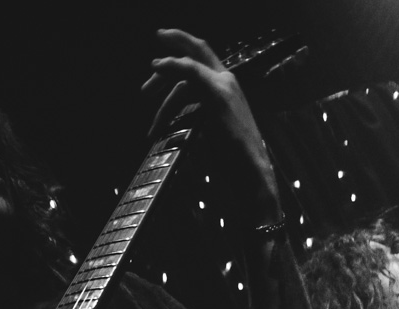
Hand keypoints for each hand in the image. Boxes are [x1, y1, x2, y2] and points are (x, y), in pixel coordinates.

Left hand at [143, 28, 279, 218]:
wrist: (252, 176)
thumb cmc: (234, 163)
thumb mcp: (214, 132)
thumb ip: (199, 115)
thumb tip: (178, 114)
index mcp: (228, 89)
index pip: (203, 60)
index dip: (183, 52)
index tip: (162, 58)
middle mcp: (228, 81)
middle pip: (198, 50)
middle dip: (175, 41)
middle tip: (155, 49)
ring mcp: (224, 86)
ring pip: (186, 69)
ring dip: (162, 81)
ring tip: (145, 93)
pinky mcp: (218, 95)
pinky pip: (191, 71)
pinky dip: (173, 66)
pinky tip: (158, 66)